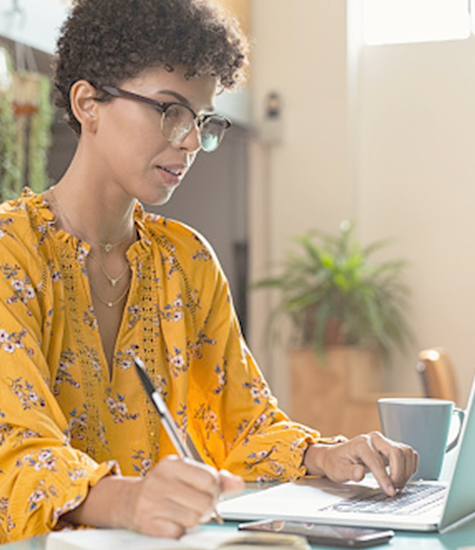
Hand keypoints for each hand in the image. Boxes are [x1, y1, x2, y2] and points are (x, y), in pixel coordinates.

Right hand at [124, 455, 242, 536]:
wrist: (129, 501)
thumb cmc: (164, 486)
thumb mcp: (187, 474)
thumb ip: (215, 477)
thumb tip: (238, 483)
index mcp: (172, 465)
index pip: (209, 478)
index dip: (215, 489)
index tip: (210, 491)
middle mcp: (161, 481)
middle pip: (205, 502)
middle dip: (207, 508)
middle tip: (199, 506)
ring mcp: (152, 503)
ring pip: (194, 519)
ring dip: (194, 520)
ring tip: (185, 514)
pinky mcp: (149, 524)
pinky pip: (178, 533)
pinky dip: (179, 531)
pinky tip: (173, 522)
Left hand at [303, 431, 417, 495]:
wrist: (336, 456)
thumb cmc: (336, 463)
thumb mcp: (338, 471)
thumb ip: (350, 472)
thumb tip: (360, 473)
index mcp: (361, 443)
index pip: (377, 461)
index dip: (385, 478)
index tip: (390, 491)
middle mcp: (374, 439)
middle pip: (397, 452)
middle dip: (399, 473)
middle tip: (393, 488)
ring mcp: (383, 442)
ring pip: (405, 452)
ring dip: (406, 470)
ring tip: (397, 484)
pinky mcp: (390, 447)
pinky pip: (408, 454)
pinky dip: (409, 466)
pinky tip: (401, 476)